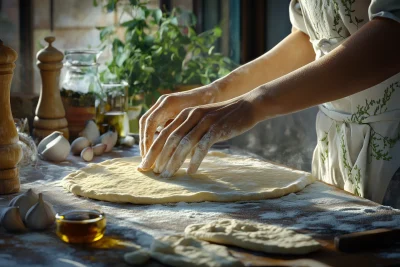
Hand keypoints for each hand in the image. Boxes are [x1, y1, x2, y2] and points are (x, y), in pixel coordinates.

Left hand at [138, 94, 257, 177]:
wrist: (246, 106)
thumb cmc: (223, 117)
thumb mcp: (202, 120)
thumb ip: (188, 130)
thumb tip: (173, 150)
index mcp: (185, 113)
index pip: (163, 133)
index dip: (152, 149)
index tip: (146, 164)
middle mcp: (192, 115)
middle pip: (169, 138)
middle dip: (158, 156)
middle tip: (152, 172)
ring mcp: (204, 122)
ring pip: (184, 143)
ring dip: (174, 161)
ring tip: (167, 175)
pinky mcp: (217, 129)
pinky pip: (202, 146)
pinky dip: (195, 160)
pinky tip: (190, 171)